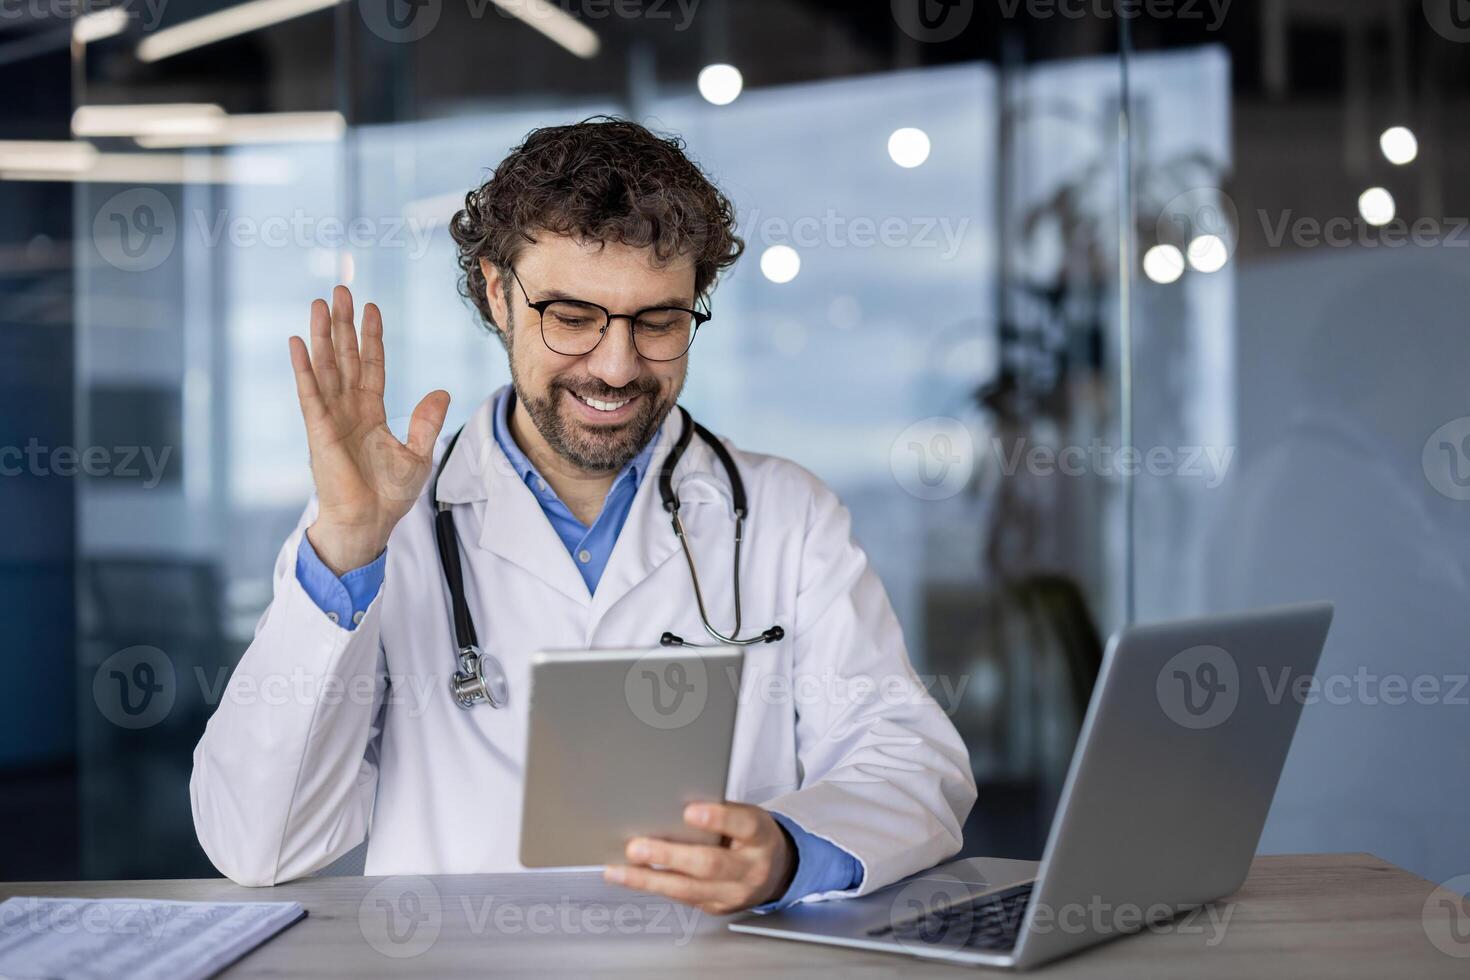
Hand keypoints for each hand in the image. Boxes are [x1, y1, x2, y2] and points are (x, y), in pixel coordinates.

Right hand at [289, 285, 449, 573]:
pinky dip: (304, 368)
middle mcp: (349, 410)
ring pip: (326, 368)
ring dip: (321, 336)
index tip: (371, 308)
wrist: (369, 523)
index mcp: (371, 414)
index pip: (372, 366)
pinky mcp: (319, 431)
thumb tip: (441, 392)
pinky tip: (298, 343)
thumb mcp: (418, 455)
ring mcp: (331, 419)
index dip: (371, 337)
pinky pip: (310, 394)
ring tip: (319, 303)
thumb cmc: (388, 496)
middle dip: (343, 325)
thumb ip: (426, 422)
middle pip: (345, 358)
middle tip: (340, 290)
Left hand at [603, 803, 795, 914]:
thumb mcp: (746, 816)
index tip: (690, 811)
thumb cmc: (752, 835)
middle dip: (669, 856)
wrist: (776, 870)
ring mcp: (734, 894)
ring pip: (688, 889)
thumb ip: (719, 812)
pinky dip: (653, 886)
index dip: (717, 819)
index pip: (743, 826)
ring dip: (648, 879)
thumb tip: (672, 802)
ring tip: (619, 870)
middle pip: (709, 865)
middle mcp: (751, 869)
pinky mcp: (716, 908)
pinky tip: (631, 877)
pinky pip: (682, 898)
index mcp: (761, 837)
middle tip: (636, 847)